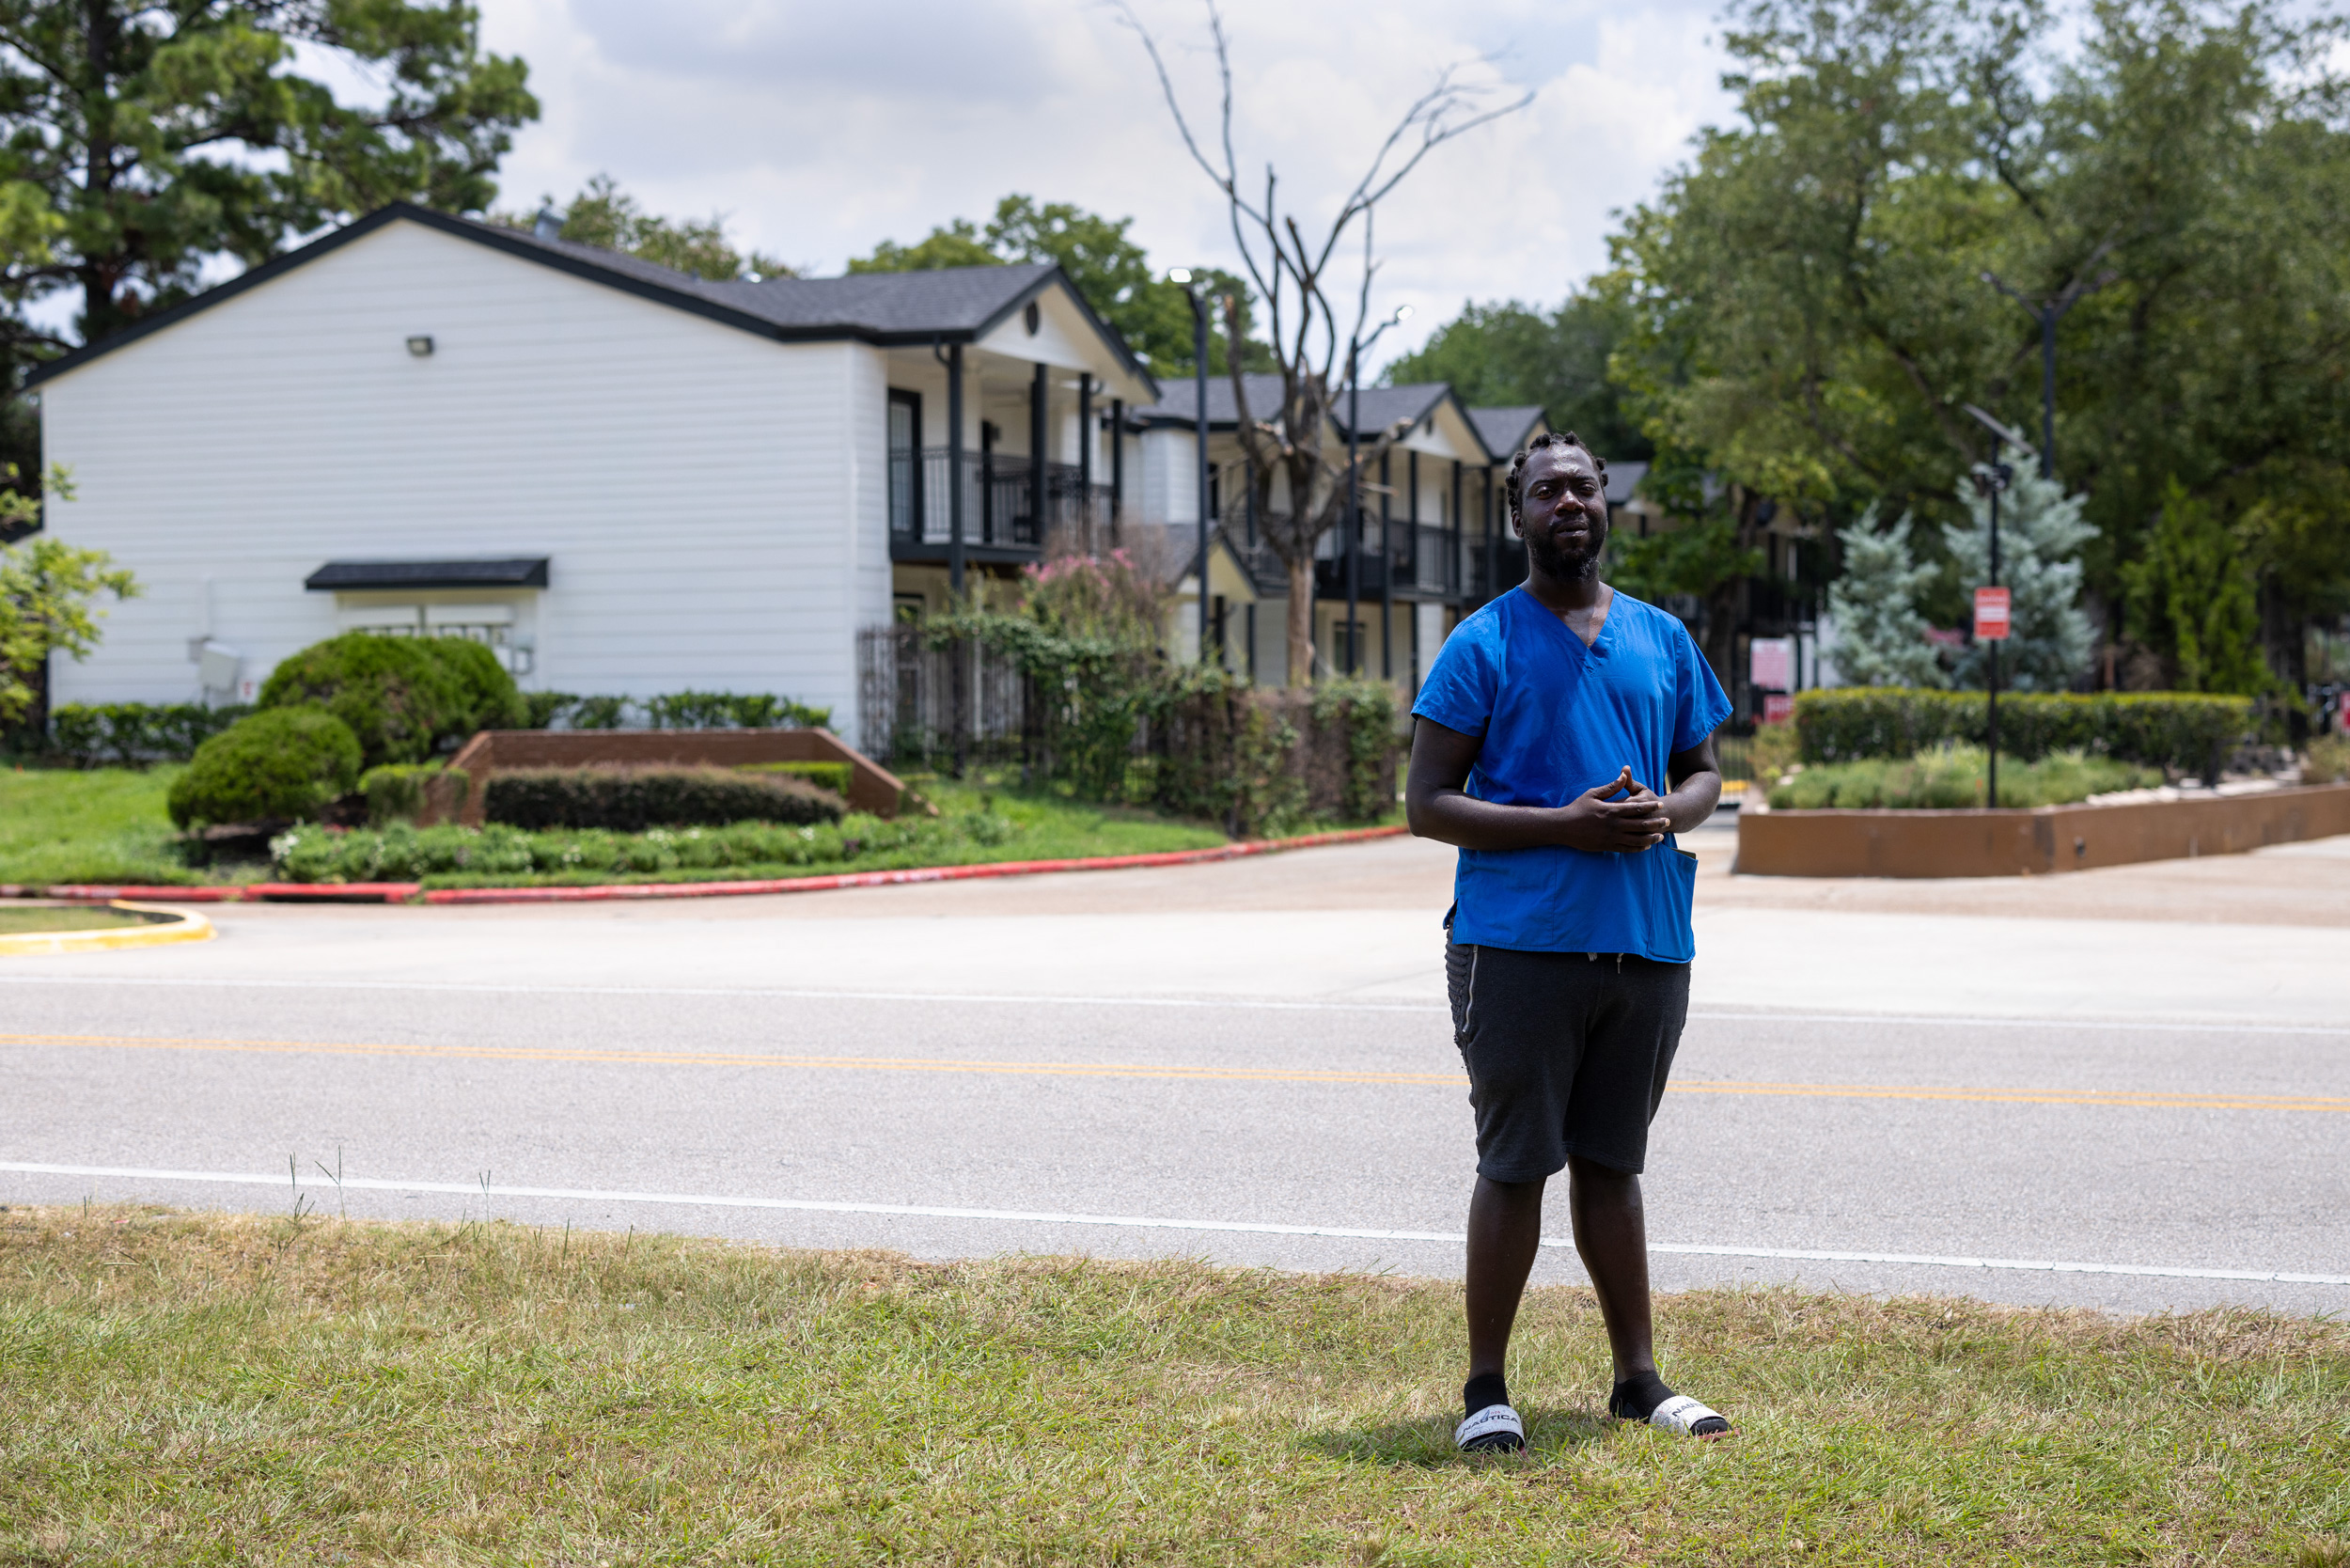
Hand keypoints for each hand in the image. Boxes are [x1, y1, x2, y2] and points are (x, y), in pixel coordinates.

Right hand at [1553, 766, 1669, 853]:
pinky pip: (1626, 849)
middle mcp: (1614, 825)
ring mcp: (1611, 837)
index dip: (1650, 807)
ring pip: (1636, 839)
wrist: (1563, 827)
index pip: (1636, 808)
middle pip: (1640, 825)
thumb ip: (1610, 787)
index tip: (1660, 805)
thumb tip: (1624, 775)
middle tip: (1667, 821)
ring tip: (1661, 836)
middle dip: (1656, 823)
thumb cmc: (1577, 808)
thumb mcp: (1593, 794)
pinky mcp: (1607, 847)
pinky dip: (1638, 848)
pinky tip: (1645, 847)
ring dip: (1650, 838)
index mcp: (1611, 810)